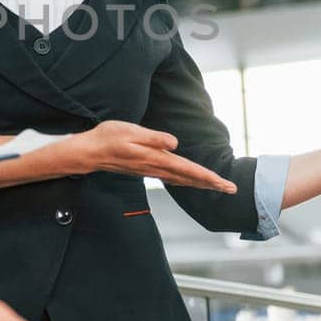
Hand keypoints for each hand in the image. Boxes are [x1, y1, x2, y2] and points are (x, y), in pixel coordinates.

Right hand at [65, 121, 236, 192]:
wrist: (88, 152)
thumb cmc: (107, 138)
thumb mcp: (130, 131)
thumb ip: (153, 138)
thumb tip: (175, 143)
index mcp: (155, 158)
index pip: (188, 170)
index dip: (208, 177)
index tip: (225, 185)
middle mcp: (155, 167)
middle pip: (189, 178)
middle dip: (211, 184)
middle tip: (232, 190)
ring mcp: (151, 170)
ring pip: (182, 179)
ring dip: (201, 183)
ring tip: (217, 185)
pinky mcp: (146, 169)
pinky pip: (172, 177)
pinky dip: (186, 180)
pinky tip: (190, 180)